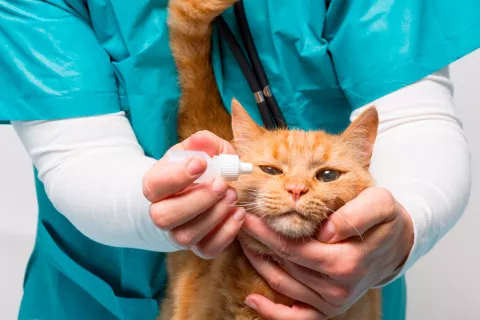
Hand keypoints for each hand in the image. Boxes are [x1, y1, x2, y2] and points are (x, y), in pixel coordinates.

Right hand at [143, 130, 245, 258]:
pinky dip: (226, 233)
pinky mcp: (198, 246)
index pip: (154, 185)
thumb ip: (203, 143)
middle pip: (165, 216)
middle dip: (196, 200)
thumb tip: (202, 140)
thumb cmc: (198, 169)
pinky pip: (208, 249)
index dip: (176, 176)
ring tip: (232, 195)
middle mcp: (161, 213)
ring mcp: (178, 233)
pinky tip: (238, 213)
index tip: (200, 164)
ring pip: (186, 236)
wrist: (198, 193)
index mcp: (155, 185)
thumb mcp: (199, 150)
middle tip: (221, 184)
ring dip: (213, 215)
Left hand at [240, 187, 413, 319]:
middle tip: (237, 222)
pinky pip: (296, 318)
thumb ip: (355, 215)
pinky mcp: (328, 309)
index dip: (266, 231)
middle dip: (257, 242)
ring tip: (242, 241)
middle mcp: (337, 287)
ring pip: (283, 283)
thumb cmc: (385, 221)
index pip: (293, 246)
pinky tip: (252, 299)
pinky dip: (272, 311)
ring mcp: (332, 301)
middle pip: (283, 263)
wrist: (397, 244)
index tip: (247, 214)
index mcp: (346, 261)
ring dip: (258, 264)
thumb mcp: (379, 205)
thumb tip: (326, 231)